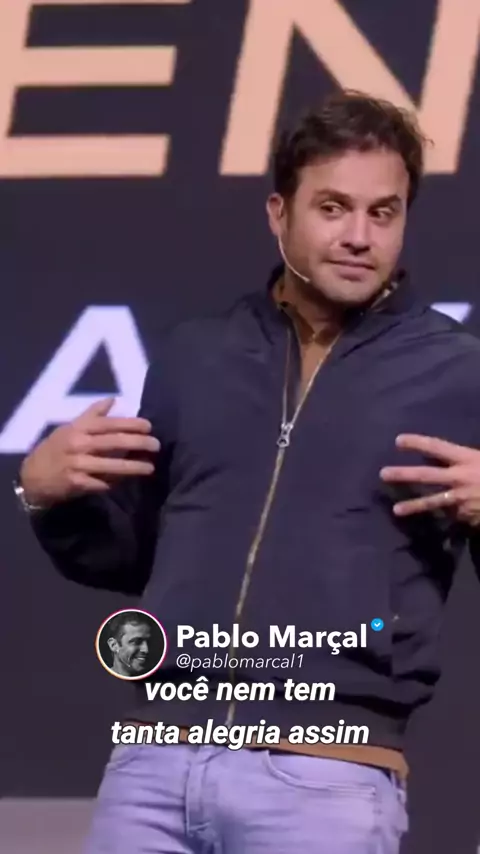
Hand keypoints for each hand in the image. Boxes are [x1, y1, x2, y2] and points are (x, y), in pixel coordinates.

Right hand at [20, 398, 159, 507]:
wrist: (32, 476)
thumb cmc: (55, 448)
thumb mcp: (70, 427)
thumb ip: (92, 414)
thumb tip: (113, 399)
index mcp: (79, 428)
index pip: (109, 423)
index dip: (131, 424)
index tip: (149, 426)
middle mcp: (78, 444)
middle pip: (114, 442)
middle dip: (138, 443)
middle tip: (156, 445)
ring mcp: (77, 464)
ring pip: (111, 465)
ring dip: (132, 467)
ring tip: (150, 467)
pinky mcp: (77, 483)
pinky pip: (102, 483)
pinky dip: (116, 483)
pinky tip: (129, 482)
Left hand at [379, 434, 479, 526]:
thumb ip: (468, 458)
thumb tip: (447, 458)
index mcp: (466, 459)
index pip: (436, 446)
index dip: (417, 443)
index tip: (398, 441)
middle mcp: (459, 478)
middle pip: (425, 475)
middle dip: (403, 474)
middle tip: (383, 474)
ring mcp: (460, 499)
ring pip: (432, 502)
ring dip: (412, 506)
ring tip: (395, 510)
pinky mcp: (466, 516)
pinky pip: (453, 515)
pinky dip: (450, 514)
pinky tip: (450, 516)